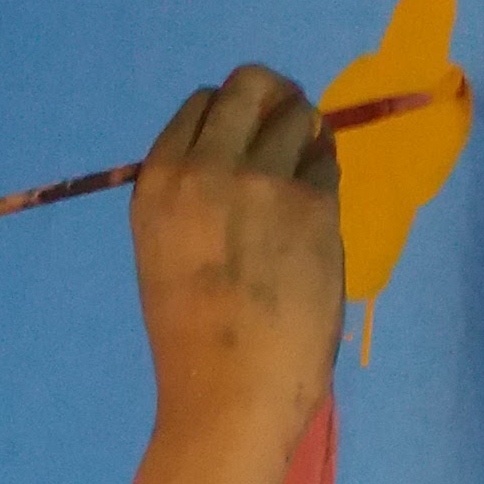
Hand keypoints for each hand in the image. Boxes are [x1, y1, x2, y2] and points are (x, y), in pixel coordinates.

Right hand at [132, 64, 342, 457]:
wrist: (228, 399)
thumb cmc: (193, 346)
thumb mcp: (168, 254)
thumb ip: (196, 199)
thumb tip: (247, 155)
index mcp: (158, 185)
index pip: (201, 104)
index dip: (230, 114)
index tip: (245, 137)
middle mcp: (204, 168)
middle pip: (250, 84)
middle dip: (273, 98)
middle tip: (286, 128)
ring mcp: (261, 181)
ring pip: (296, 112)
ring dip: (304, 133)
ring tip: (301, 176)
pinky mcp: (311, 202)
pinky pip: (326, 160)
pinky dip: (324, 174)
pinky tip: (315, 213)